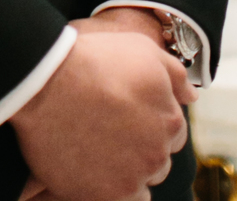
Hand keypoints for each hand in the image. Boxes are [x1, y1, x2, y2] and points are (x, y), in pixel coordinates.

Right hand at [12, 23, 191, 200]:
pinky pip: (123, 200)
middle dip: (142, 147)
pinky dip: (113, 188)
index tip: (127, 115)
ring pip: (141, 182)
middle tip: (110, 130)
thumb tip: (192, 96)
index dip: (152, 122)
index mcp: (170, 119)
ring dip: (128, 170)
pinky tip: (94, 168)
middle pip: (158, 159)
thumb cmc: (92, 60)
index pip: (174, 132)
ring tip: (98, 147)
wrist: (45, 82)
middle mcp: (158, 151)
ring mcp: (133, 175)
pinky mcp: (107, 195)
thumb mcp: (141, 50)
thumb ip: (175, 74)